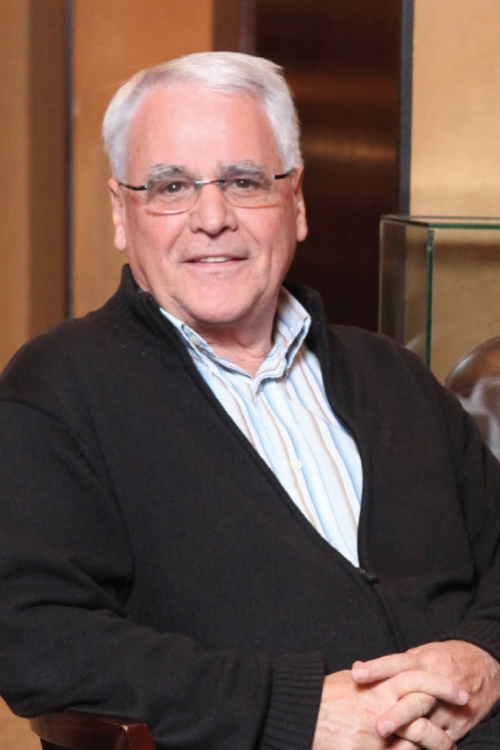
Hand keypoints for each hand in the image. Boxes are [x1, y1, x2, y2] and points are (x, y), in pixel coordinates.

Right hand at [312, 667, 466, 749]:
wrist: (299, 713)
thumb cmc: (323, 696)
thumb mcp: (351, 681)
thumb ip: (372, 682)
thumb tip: (384, 679)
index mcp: (377, 687)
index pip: (418, 680)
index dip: (441, 684)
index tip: (458, 691)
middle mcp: (380, 710)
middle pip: (423, 714)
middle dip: (444, 725)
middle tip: (457, 731)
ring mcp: (375, 737)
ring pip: (414, 742)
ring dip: (433, 746)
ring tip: (444, 748)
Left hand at [351, 640, 499, 742]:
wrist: (484, 666)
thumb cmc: (444, 659)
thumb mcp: (422, 654)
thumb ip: (396, 666)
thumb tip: (359, 670)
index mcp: (423, 661)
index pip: (397, 664)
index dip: (377, 669)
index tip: (356, 674)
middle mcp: (435, 684)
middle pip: (415, 699)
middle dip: (397, 714)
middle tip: (379, 726)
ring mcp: (446, 707)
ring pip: (428, 725)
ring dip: (410, 737)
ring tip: (391, 747)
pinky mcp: (456, 725)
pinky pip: (439, 741)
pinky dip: (423, 748)